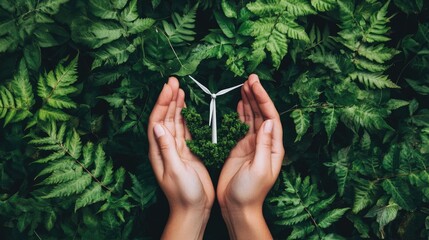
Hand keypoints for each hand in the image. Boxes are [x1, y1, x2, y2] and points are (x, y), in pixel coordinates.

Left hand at [148, 77, 214, 239]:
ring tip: (179, 88)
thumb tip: (158, 125)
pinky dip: (185, 116)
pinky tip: (186, 107)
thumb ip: (167, 148)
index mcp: (158, 151)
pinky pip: (184, 129)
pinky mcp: (187, 151)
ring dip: (176, 104)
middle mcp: (165, 146)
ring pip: (174, 121)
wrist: (194, 209)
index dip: (162, 103)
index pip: (157, 121)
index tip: (168, 88)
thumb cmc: (184, 194)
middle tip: (173, 80)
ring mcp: (176, 148)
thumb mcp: (175, 171)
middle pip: (165, 117)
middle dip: (168, 98)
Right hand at [217, 74, 284, 238]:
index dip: (263, 99)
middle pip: (262, 113)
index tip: (254, 85)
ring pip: (252, 116)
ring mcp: (252, 143)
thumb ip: (262, 145)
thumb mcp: (259, 169)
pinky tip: (240, 102)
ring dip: (250, 100)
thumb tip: (266, 122)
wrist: (237, 205)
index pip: (270, 117)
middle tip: (250, 78)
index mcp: (273, 147)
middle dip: (257, 95)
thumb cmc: (250, 192)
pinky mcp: (240, 146)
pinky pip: (242, 124)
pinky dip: (241, 112)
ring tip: (245, 84)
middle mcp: (264, 142)